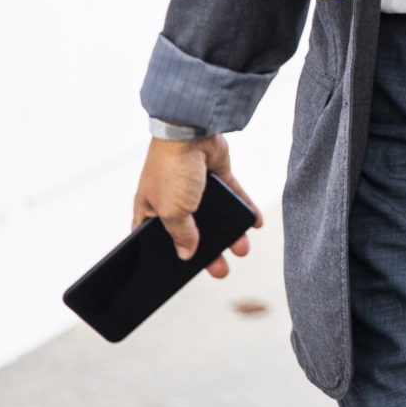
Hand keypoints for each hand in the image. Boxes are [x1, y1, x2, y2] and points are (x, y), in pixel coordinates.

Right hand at [131, 134, 261, 275]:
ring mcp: (196, 188)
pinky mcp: (217, 177)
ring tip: (242, 249)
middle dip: (207, 253)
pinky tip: (255, 223)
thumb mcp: (172, 211)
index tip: (178, 274)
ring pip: (215, 218)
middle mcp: (172, 200)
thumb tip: (187, 253)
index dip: (166, 256)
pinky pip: (233, 198)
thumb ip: (181, 234)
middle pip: (191, 233)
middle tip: (221, 270)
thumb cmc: (171, 169)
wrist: (191, 132)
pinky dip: (244, 210)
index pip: (156, 241)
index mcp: (150, 210)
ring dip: (230, 234)